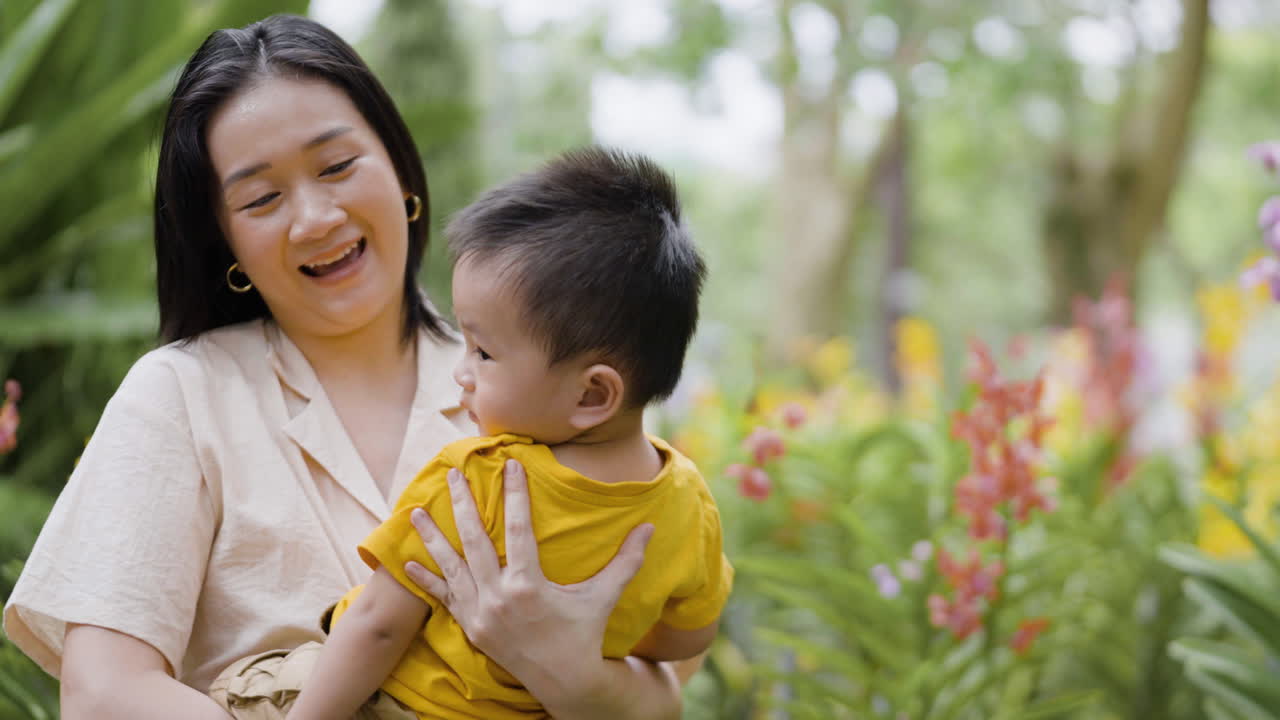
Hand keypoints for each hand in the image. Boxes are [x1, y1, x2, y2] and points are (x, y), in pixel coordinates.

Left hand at [403, 460, 654, 680]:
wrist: (565, 682)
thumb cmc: (585, 634)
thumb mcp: (603, 596)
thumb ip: (625, 562)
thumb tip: (649, 528)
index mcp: (530, 586)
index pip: (519, 529)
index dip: (515, 495)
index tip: (510, 466)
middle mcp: (499, 598)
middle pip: (475, 541)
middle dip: (462, 505)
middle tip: (451, 475)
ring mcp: (480, 614)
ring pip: (451, 567)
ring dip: (433, 538)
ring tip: (415, 511)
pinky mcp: (471, 627)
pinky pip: (444, 598)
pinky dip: (427, 581)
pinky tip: (407, 563)